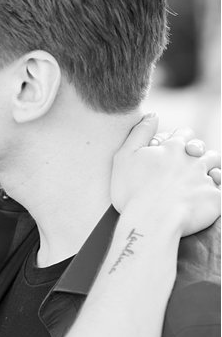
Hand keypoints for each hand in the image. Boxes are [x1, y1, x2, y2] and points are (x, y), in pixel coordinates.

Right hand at [111, 114, 220, 236]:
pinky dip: (216, 191)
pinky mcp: (215, 198)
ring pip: (216, 166)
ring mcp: (205, 178)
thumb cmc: (132, 191)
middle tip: (187, 167)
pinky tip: (206, 197)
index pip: (184, 134)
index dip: (180, 140)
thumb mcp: (125, 156)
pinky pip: (221, 190)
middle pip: (202, 149)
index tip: (173, 150)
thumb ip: (140, 132)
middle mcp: (193, 159)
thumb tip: (152, 115)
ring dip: (210, 170)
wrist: (151, 221)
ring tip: (199, 181)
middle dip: (197, 155)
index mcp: (173, 148)